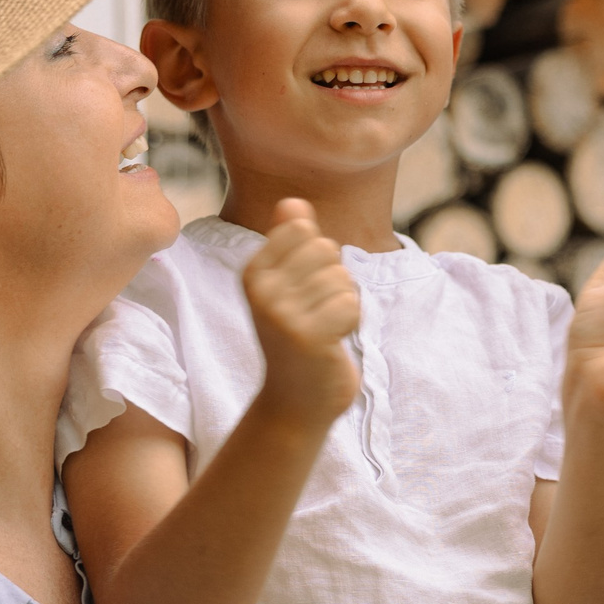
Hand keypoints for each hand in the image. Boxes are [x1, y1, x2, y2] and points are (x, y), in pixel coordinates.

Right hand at [244, 199, 362, 431]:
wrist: (295, 401)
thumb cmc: (298, 338)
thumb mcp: (288, 286)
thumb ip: (291, 242)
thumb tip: (293, 201)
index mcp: (253, 272)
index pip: (305, 230)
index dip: (320, 258)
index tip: (306, 290)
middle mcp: (261, 290)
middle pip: (326, 250)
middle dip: (335, 281)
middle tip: (316, 314)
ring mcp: (281, 314)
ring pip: (342, 279)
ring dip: (343, 305)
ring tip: (322, 330)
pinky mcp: (307, 338)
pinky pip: (350, 304)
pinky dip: (351, 323)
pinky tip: (332, 342)